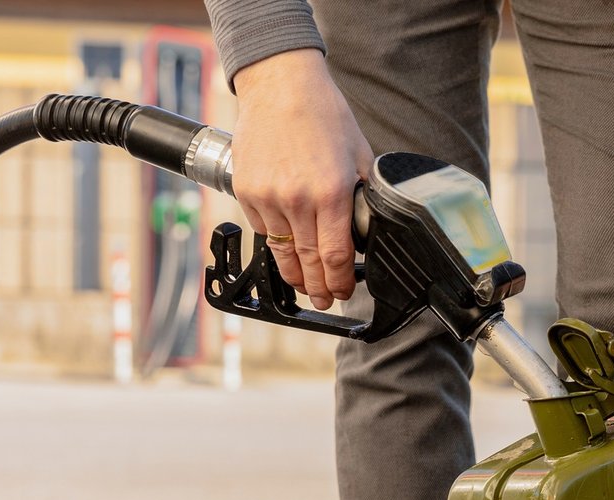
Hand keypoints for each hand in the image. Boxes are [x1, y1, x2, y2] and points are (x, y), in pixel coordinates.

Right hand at [232, 49, 373, 310]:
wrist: (280, 86)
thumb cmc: (324, 115)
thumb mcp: (360, 156)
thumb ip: (364, 196)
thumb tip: (367, 229)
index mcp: (331, 193)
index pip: (336, 256)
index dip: (341, 281)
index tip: (343, 290)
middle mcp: (297, 200)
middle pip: (308, 261)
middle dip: (318, 287)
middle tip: (324, 300)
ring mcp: (267, 197)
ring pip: (281, 252)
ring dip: (294, 275)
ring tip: (305, 287)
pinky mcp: (246, 191)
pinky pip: (263, 230)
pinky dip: (275, 245)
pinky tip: (285, 252)